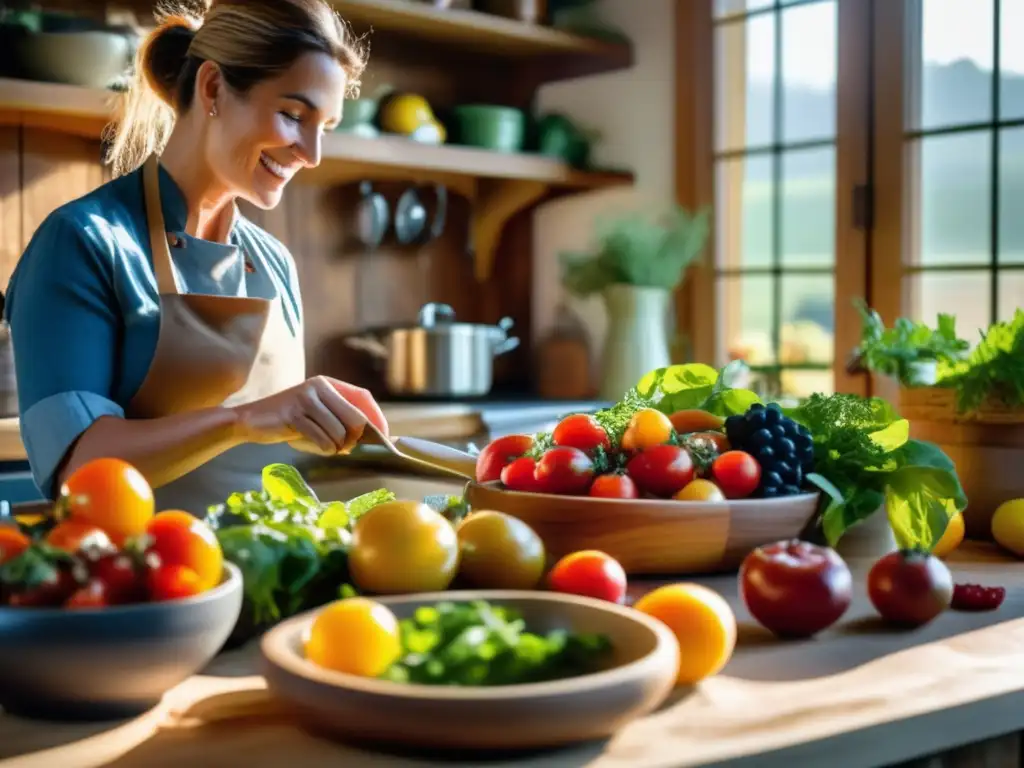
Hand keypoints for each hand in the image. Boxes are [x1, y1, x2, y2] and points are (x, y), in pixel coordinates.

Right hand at [231, 376, 387, 455]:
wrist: (250, 421)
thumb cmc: (289, 422)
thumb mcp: (318, 415)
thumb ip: (342, 419)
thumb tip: (373, 436)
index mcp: (327, 383)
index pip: (364, 397)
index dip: (377, 418)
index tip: (383, 437)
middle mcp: (318, 386)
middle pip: (355, 418)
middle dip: (355, 439)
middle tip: (346, 449)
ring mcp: (305, 398)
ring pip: (339, 432)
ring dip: (336, 447)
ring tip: (325, 447)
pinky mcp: (294, 414)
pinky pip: (322, 438)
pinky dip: (323, 449)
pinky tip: (317, 448)